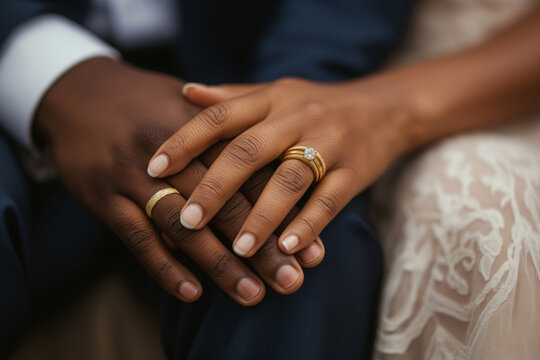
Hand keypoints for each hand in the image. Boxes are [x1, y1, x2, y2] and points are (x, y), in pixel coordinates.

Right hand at [34, 59, 322, 305]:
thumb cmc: (150, 104)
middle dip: (260, 246)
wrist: (82, 93)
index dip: (284, 212)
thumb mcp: (192, 107)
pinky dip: (164, 267)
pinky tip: (191, 293)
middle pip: (224, 204)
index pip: (253, 176)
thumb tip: (279, 168)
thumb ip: (234, 136)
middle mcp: (173, 153)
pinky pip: (137, 237)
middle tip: (292, 280)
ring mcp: (135, 174)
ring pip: (184, 226)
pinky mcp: (103, 195)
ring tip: (252, 294)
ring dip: (219, 264)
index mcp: (204, 129)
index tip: (312, 249)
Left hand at [147, 78, 408, 256]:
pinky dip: (308, 225)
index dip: (185, 140)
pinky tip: (287, 249)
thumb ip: (232, 96)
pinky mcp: (354, 171)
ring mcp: (329, 144)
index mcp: (271, 99)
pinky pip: (330, 200)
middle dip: (216, 187)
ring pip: (290, 179)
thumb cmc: (317, 105)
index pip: (221, 115)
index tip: (154, 168)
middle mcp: (297, 117)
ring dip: (263, 216)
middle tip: (187, 220)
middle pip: (250, 150)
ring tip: (239, 249)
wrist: (384, 108)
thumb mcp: (276, 93)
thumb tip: (185, 92)